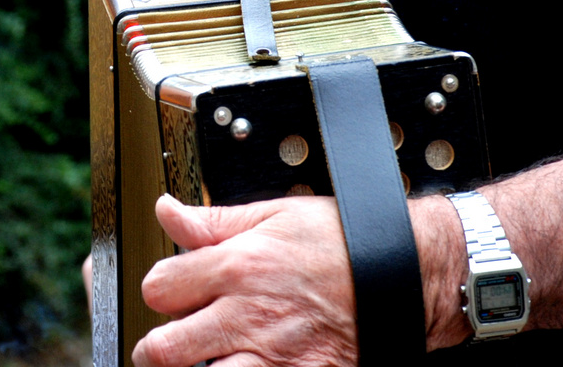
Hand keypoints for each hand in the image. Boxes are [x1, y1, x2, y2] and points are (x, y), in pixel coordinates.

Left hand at [134, 194, 358, 366]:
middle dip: (156, 347)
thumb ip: (213, 221)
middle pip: (164, 348)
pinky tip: (242, 365)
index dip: (159, 289)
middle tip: (166, 343)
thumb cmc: (344, 242)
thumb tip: (168, 210)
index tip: (170, 291)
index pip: (159, 289)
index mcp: (237, 266)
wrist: (406, 271)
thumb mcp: (274, 215)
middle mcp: (248, 315)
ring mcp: (274, 356)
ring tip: (202, 359)